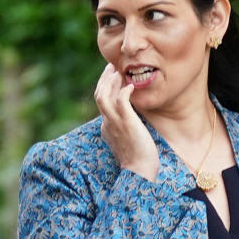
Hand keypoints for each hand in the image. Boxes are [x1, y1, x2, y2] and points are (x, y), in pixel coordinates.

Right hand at [94, 64, 158, 180]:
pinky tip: (131, 86)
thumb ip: (125, 127)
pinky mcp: (126, 123)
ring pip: (104, 96)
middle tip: (111, 67)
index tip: (111, 77)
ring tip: (117, 72)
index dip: (104, 87)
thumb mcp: (127, 139)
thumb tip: (130, 118)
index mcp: (106, 126)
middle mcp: (107, 123)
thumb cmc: (138, 158)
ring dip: (110, 82)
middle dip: (104, 79)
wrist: (140, 171)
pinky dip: (124, 92)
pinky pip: (121, 102)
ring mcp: (115, 123)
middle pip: (99, 95)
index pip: (101, 102)